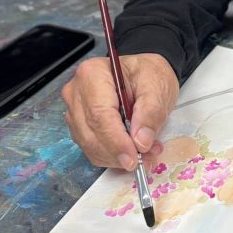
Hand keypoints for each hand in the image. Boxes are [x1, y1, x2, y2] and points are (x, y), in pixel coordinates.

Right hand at [62, 53, 178, 169]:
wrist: (145, 75)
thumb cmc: (150, 74)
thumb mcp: (158, 86)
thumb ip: (151, 113)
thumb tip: (141, 142)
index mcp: (93, 74)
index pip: (99, 114)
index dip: (116, 141)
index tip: (133, 158)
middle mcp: (76, 92)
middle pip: (91, 132)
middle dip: (119, 152)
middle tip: (146, 158)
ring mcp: (74, 110)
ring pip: (90, 145)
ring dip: (117, 157)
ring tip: (146, 153)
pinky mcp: (79, 125)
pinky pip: (91, 149)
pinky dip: (112, 156)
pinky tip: (133, 151)